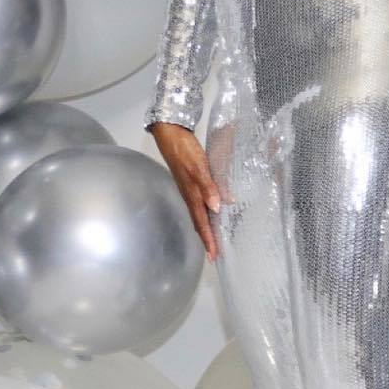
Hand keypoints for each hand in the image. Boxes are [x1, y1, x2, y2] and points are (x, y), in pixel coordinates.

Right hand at [148, 121, 222, 261]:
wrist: (171, 133)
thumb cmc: (185, 150)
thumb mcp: (199, 167)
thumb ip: (208, 187)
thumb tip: (217, 208)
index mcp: (193, 194)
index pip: (202, 222)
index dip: (208, 239)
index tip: (214, 255)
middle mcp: (190, 195)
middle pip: (199, 222)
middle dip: (207, 239)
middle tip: (214, 255)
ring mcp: (189, 189)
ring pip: (198, 214)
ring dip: (206, 229)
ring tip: (213, 240)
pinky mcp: (190, 182)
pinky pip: (198, 204)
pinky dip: (205, 213)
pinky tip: (211, 212)